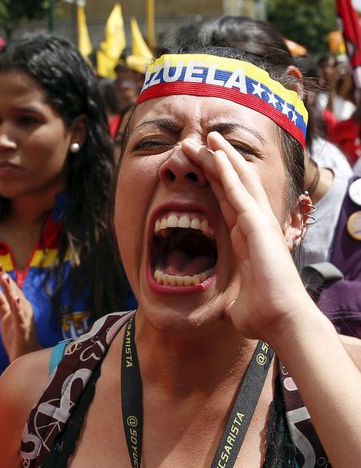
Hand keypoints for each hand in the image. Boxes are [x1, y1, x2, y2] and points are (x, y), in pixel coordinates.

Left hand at [0, 263, 41, 361]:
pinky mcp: (23, 330)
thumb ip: (0, 302)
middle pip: (13, 291)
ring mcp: (24, 319)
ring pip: (17, 302)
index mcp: (19, 306)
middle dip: (6, 279)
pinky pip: (20, 318)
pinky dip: (18, 308)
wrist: (26, 359)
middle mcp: (24, 309)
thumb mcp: (5, 316)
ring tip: (5, 278)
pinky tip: (14, 299)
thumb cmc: (17, 337)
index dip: (3, 277)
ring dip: (12, 290)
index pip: (10, 289)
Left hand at [182, 133, 317, 341]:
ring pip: (237, 180)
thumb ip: (226, 296)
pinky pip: (239, 192)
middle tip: (196, 141)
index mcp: (245, 239)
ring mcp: (258, 223)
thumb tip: (218, 310)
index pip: (227, 201)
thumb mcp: (233, 301)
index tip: (199, 165)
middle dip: (215, 161)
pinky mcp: (257, 226)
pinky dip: (227, 171)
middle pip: (233, 184)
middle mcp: (253, 225)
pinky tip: (215, 154)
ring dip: (220, 156)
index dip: (214, 181)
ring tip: (204, 136)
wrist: (281, 321)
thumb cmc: (261, 315)